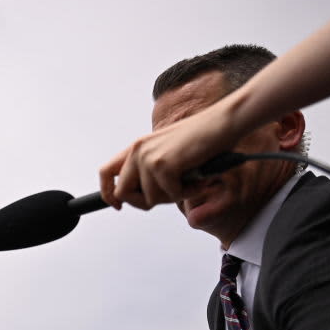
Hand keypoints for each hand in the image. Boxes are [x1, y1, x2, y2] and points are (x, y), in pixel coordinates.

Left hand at [99, 99, 236, 210]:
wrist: (223, 122)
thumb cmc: (201, 139)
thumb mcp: (167, 154)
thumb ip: (149, 170)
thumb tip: (139, 196)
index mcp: (137, 147)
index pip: (106, 172)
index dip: (108, 194)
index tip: (117, 206)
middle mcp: (138, 150)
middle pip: (123, 194)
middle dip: (144, 202)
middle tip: (168, 196)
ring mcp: (148, 157)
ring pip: (149, 199)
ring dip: (172, 197)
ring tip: (190, 181)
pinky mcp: (163, 165)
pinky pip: (170, 196)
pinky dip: (187, 193)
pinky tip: (198, 179)